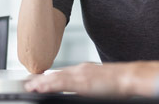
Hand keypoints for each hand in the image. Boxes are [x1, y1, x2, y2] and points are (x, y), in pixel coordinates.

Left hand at [25, 62, 158, 96]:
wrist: (131, 77)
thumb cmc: (121, 83)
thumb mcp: (101, 83)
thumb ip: (89, 85)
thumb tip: (83, 90)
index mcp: (85, 70)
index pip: (62, 73)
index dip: (49, 78)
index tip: (37, 82)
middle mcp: (81, 69)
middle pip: (56, 74)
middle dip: (41, 80)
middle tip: (27, 84)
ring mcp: (81, 74)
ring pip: (55, 78)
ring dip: (41, 83)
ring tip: (29, 87)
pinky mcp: (82, 82)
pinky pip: (61, 84)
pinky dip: (49, 85)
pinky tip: (40, 88)